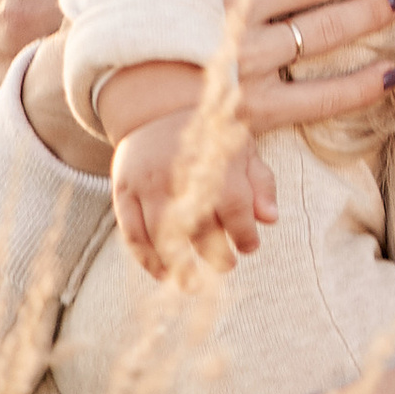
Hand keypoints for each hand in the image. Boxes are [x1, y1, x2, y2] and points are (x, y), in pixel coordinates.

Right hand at [109, 106, 261, 271]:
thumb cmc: (208, 138)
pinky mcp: (123, 191)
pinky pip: (132, 233)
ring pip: (162, 234)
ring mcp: (147, 183)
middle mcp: (178, 172)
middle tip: (226, 265)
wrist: (155, 110)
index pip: (234, 206)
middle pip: (199, 225)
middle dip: (216, 253)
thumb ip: (261, 183)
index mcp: (212, 159)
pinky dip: (146, 258)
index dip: (245, 233)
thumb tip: (271, 219)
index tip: (249, 247)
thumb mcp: (241, 150)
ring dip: (178, 265)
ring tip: (192, 283)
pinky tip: (162, 273)